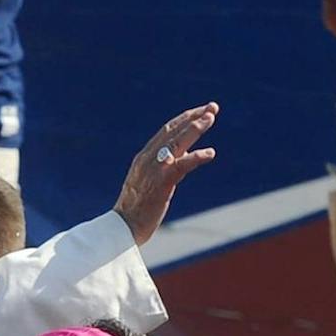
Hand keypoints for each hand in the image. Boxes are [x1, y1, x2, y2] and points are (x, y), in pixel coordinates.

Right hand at [112, 104, 220, 244]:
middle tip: (212, 107)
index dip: (185, 118)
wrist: (123, 228)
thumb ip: (162, 166)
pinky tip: (210, 152)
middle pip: (173, 130)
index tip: (202, 111)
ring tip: (211, 118)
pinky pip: (181, 165)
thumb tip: (181, 157)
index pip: (166, 130)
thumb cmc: (137, 209)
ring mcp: (154, 170)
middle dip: (193, 117)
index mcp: (144, 157)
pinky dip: (196, 156)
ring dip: (195, 128)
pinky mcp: (161, 183)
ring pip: (176, 142)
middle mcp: (148, 158)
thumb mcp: (148, 181)